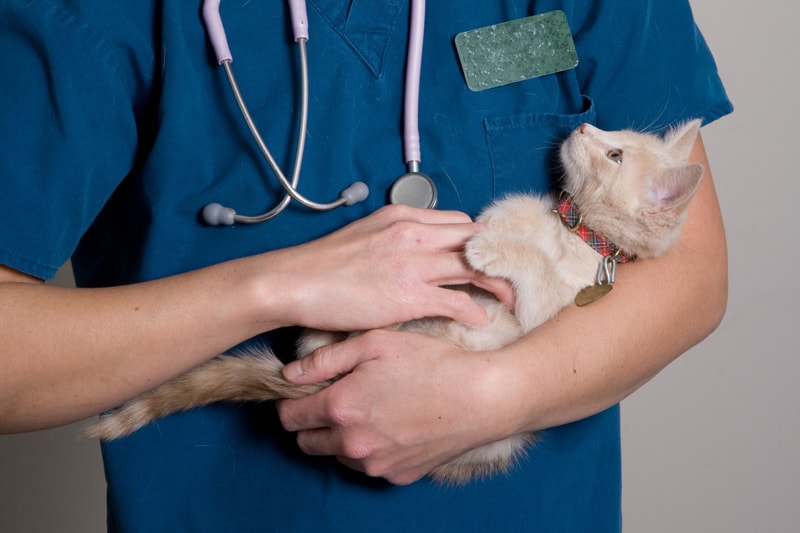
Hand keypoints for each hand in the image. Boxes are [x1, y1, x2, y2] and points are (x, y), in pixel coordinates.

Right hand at [274, 204, 512, 331]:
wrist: (294, 282)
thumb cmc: (323, 265)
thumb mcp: (364, 234)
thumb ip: (394, 238)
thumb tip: (412, 252)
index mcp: (402, 217)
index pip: (458, 222)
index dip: (476, 241)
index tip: (483, 257)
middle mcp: (413, 234)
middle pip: (474, 239)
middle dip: (496, 257)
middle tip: (508, 275)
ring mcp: (414, 264)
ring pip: (474, 266)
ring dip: (497, 283)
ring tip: (508, 298)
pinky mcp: (410, 295)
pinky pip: (458, 300)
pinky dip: (475, 310)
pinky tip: (481, 319)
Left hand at [276, 329, 513, 484]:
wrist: (482, 398)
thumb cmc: (431, 363)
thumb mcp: (376, 343)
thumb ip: (326, 359)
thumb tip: (290, 373)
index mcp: (342, 408)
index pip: (289, 417)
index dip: (292, 402)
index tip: (306, 391)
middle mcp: (353, 443)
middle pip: (306, 443)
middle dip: (312, 421)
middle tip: (337, 398)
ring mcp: (376, 464)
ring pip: (337, 455)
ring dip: (341, 437)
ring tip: (370, 409)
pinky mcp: (397, 475)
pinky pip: (369, 465)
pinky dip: (371, 449)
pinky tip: (393, 424)